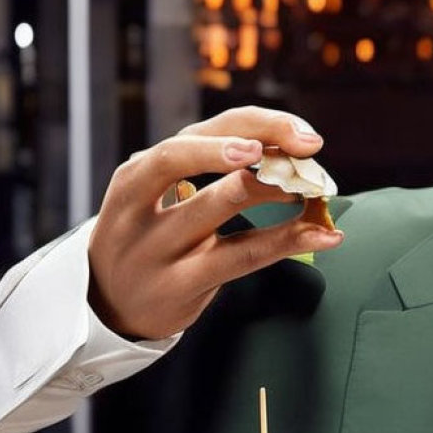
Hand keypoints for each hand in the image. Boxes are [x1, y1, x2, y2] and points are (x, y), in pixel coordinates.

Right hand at [87, 106, 344, 339]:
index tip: (303, 133)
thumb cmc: (150, 242)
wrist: (108, 308)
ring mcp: (154, 244)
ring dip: (273, 188)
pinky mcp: (178, 283)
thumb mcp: (161, 198)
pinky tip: (324, 236)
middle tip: (309, 147)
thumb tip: (292, 151)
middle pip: (193, 152)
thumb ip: (211, 170)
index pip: (199, 131)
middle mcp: (139, 200)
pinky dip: (287, 242)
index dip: (255, 124)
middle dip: (259, 141)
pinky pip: (241, 257)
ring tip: (314, 188)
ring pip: (218, 202)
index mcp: (139, 171)